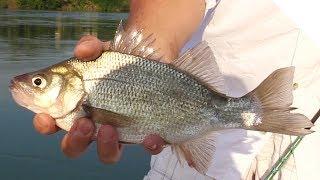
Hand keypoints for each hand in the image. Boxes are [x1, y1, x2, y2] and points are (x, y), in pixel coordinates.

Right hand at [33, 35, 165, 162]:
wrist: (150, 59)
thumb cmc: (117, 60)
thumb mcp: (103, 50)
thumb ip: (90, 46)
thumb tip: (82, 51)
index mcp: (76, 107)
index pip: (53, 122)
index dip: (44, 124)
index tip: (45, 118)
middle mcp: (95, 124)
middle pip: (75, 146)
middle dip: (74, 140)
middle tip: (82, 122)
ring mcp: (121, 132)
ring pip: (108, 154)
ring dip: (105, 146)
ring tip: (108, 128)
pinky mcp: (146, 132)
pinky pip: (148, 148)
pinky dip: (150, 145)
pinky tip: (151, 136)